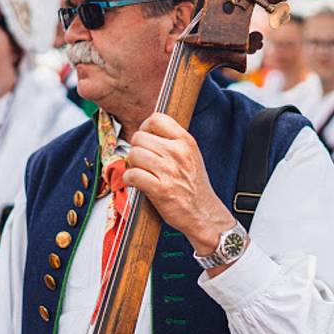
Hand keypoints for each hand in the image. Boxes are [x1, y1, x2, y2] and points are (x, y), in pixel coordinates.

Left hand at [125, 112, 234, 257]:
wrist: (204, 213)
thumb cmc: (194, 186)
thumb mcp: (191, 155)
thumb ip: (172, 141)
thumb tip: (147, 131)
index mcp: (186, 142)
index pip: (156, 119)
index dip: (145, 128)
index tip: (146, 138)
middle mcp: (178, 153)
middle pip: (139, 137)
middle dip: (136, 148)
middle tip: (142, 160)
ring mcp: (169, 171)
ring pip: (134, 154)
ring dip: (132, 164)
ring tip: (141, 172)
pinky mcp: (160, 189)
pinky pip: (132, 174)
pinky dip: (130, 179)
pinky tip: (137, 182)